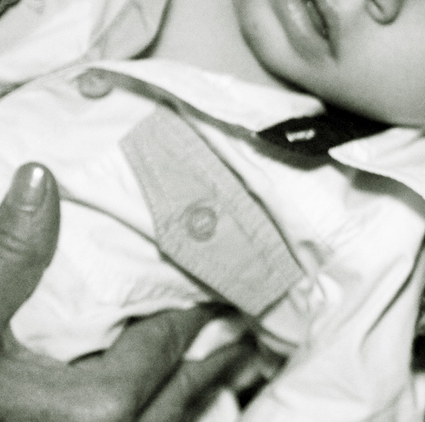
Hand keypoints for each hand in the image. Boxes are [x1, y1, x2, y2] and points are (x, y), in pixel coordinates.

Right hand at [0, 163, 255, 421]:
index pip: (164, 350)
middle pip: (179, 402)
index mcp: (92, 412)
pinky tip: (150, 411)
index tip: (222, 293)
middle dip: (214, 367)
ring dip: (189, 400)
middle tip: (246, 339)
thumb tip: (39, 179)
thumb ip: (7, 256)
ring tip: (217, 372)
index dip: (193, 317)